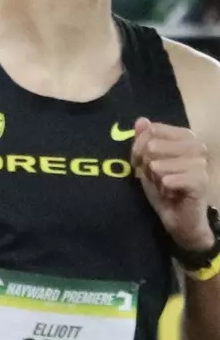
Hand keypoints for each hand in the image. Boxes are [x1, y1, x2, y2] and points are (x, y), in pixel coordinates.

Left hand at [131, 118, 216, 252]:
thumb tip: (141, 120)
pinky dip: (168, 183)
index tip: (138, 159)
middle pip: (157, 146)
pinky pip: (176, 178)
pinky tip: (167, 188)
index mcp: (185, 139)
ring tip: (161, 183)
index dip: (141, 144)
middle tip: (150, 174)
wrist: (178, 219)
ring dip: (157, 175)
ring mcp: (201, 165)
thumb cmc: (164, 190)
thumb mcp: (147, 165)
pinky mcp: (202, 183)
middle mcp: (197, 148)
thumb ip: (143, 142)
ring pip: (165, 163)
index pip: (156, 130)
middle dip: (145, 162)